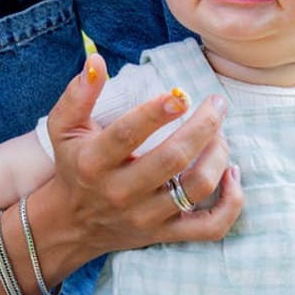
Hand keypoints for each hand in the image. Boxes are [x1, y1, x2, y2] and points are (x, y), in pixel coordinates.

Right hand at [40, 54, 243, 260]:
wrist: (72, 225)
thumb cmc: (74, 166)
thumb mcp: (63, 129)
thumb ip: (78, 94)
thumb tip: (96, 60)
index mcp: (94, 162)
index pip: (127, 135)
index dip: (155, 113)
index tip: (180, 95)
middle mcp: (121, 192)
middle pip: (173, 159)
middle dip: (203, 126)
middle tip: (216, 105)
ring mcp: (146, 217)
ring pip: (196, 187)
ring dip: (218, 155)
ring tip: (219, 135)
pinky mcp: (165, 233)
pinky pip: (211, 227)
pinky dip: (231, 202)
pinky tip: (232, 174)